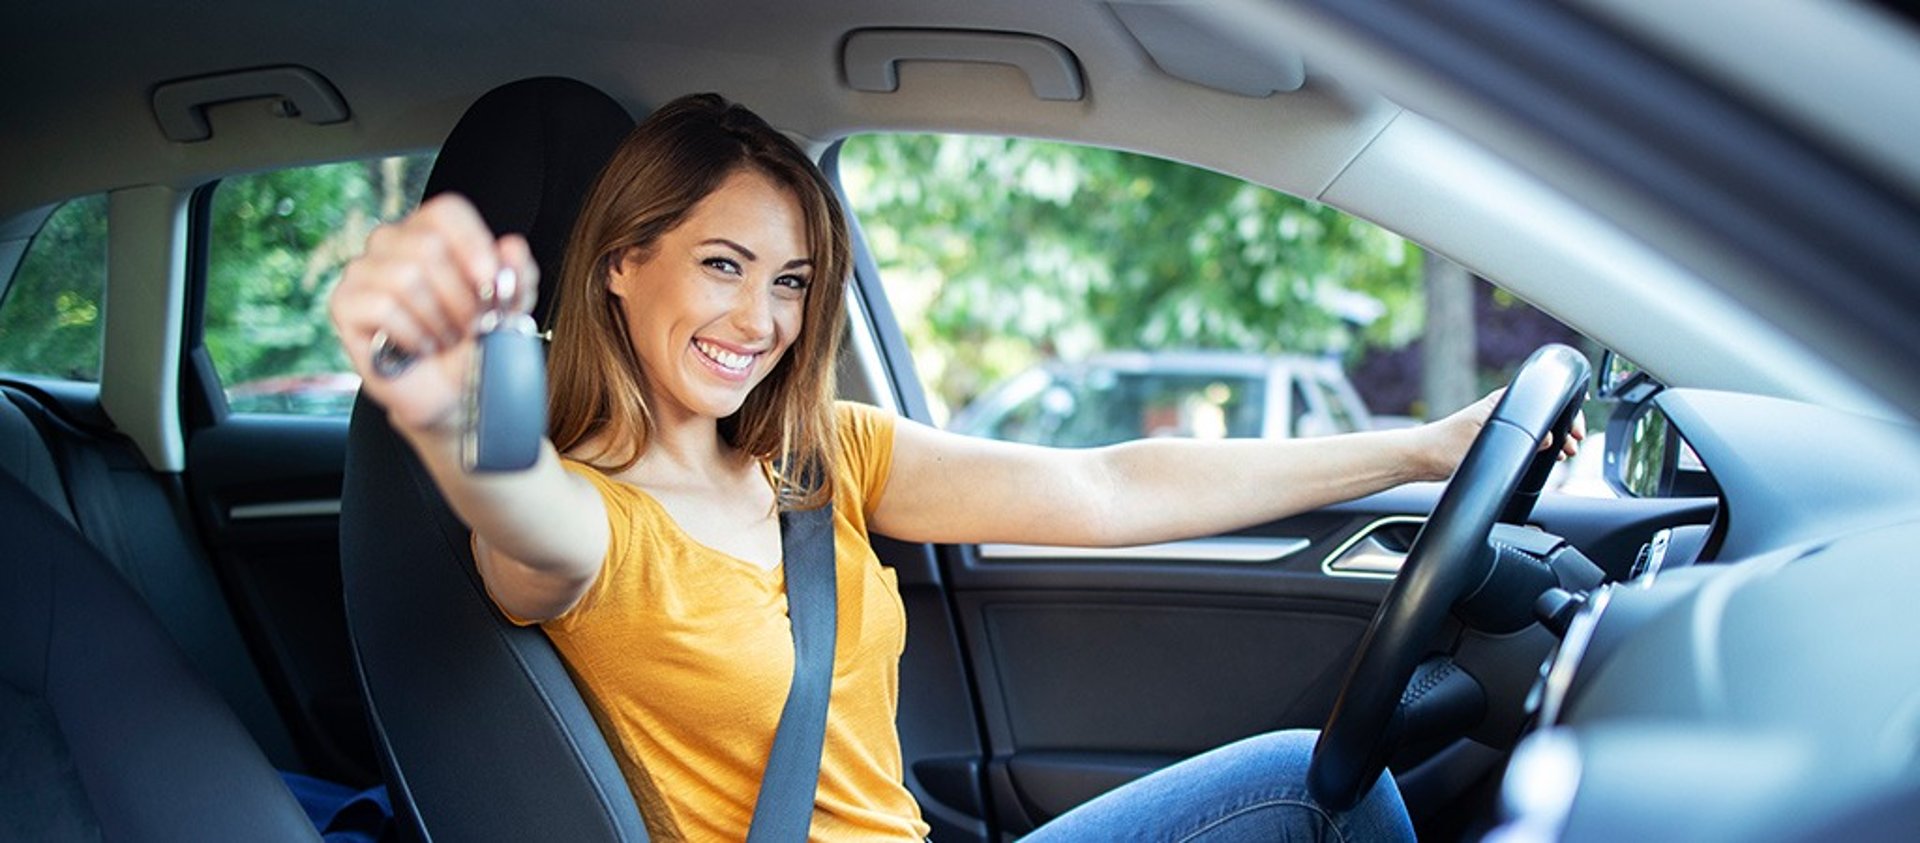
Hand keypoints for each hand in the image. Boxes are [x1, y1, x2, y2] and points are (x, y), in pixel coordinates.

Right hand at [328, 193, 538, 434]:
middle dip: (461, 296)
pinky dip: (413, 334)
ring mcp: (363, 270)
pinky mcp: (344, 303)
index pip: (447, 211)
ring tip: (447, 338)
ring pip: (405, 276)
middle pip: (428, 246)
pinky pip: (383, 307)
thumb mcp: (511, 307)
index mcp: (431, 231)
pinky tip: (421, 347)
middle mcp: (391, 242)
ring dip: (439, 318)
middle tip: (471, 326)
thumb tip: (510, 247)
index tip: (492, 284)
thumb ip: (518, 274)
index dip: (474, 245)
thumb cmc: (476, 343)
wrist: (452, 393)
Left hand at [1413, 389, 1584, 480]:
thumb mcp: (1485, 443)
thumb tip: (1549, 439)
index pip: (1544, 398)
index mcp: (1502, 402)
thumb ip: (1518, 440)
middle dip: (1565, 428)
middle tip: (1574, 445)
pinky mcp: (1496, 439)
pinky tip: (1549, 456)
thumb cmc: (1445, 447)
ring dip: (1556, 439)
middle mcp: (1503, 410)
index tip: (1577, 428)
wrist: (1422, 458)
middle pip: (1545, 414)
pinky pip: (1528, 439)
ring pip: (1538, 428)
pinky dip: (1542, 446)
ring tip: (1565, 452)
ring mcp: (1501, 424)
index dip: (1566, 412)